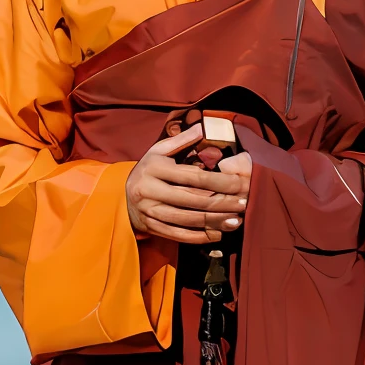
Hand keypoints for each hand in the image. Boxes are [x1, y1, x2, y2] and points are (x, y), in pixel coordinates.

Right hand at [126, 122, 248, 243]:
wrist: (120, 196)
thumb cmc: (147, 170)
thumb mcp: (158, 151)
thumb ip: (181, 140)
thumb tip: (202, 128)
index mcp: (155, 168)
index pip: (194, 176)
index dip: (220, 181)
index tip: (240, 184)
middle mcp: (150, 190)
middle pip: (194, 199)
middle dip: (223, 203)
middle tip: (244, 204)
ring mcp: (150, 211)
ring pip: (188, 219)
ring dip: (215, 222)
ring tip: (236, 221)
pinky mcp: (151, 227)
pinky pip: (178, 235)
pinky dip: (199, 237)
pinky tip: (217, 234)